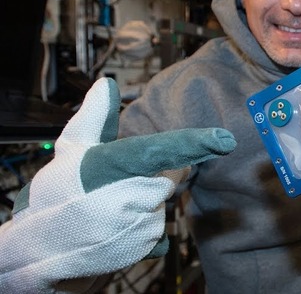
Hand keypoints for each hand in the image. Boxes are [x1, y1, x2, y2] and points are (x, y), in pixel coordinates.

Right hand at [0, 78, 235, 292]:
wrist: (41, 246)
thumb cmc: (60, 191)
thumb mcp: (72, 148)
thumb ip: (96, 116)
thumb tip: (107, 84)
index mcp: (113, 165)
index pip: (161, 150)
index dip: (195, 143)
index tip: (225, 140)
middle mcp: (127, 195)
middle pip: (167, 180)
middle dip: (149, 182)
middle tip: (115, 190)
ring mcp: (136, 225)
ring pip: (162, 206)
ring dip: (143, 207)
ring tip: (109, 213)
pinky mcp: (142, 248)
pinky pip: (159, 233)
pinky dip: (143, 231)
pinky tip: (116, 231)